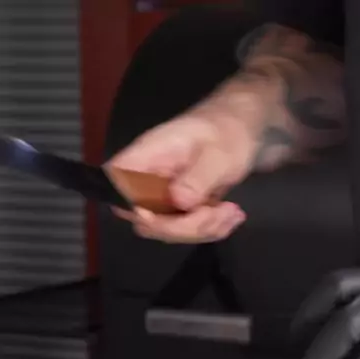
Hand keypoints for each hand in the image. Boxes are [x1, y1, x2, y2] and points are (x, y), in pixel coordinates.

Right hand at [106, 98, 260, 242]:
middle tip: (218, 212)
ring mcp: (163, 197)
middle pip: (145, 220)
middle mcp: (149, 180)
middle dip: (183, 227)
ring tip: (232, 211)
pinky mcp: (178, 209)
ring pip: (168, 231)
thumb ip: (198, 177)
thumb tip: (177, 201)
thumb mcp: (219, 153)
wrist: (240, 127)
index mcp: (148, 156)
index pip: (118, 183)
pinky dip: (211, 229)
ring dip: (203, 229)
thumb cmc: (227, 129)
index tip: (166, 214)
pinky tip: (231, 215)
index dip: (133, 206)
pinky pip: (186, 231)